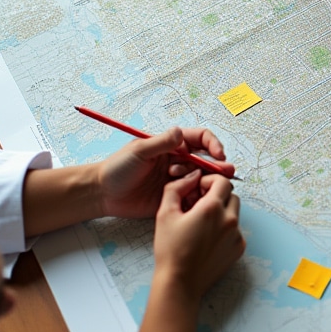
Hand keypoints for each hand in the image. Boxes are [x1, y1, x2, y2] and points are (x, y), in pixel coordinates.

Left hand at [97, 127, 234, 219]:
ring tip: (210, 186)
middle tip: (227, 172)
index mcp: (171, 145)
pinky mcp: (175, 196)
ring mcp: (178, 179)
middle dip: (218, 164)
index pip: (200, 139)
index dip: (212, 144)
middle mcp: (178, 160)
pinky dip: (201, 195)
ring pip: (203, 177)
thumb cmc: (117, 169)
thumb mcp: (139, 151)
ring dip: (210, 179)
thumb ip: (161, 142)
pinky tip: (200, 198)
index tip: (218, 154)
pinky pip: (194, 194)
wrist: (104, 194)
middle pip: (206, 159)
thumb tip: (180, 132)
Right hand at [152, 171, 245, 299]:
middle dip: (216, 195)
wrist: (180, 283)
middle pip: (231, 195)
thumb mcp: (165, 213)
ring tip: (202, 223)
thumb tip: (191, 176)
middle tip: (198, 205)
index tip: (198, 189)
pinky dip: (225, 229)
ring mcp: (236, 235)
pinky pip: (235, 230)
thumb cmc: (170, 249)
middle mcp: (229, 220)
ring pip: (234, 213)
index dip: (210, 181)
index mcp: (212, 209)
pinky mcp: (239, 248)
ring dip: (221, 212)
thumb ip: (177, 188)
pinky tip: (207, 238)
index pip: (223, 181)